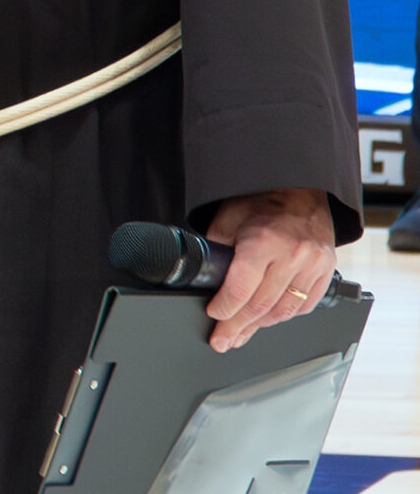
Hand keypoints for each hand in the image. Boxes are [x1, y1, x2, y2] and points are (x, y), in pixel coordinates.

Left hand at [203, 189, 338, 350]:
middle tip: (223, 340)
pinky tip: (269, 319)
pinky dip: (284, 315)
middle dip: (237, 327)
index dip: (224, 310)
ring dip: (260, 326)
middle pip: (260, 305)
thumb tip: (205, 279)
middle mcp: (292, 256)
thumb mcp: (228, 219)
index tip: (214, 317)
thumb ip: (218, 251)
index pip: (241, 290)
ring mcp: (313, 265)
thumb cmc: (261, 201)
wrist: (301, 190)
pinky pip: (305, 305)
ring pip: (284, 310)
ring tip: (242, 334)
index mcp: (263, 242)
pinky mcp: (326, 271)